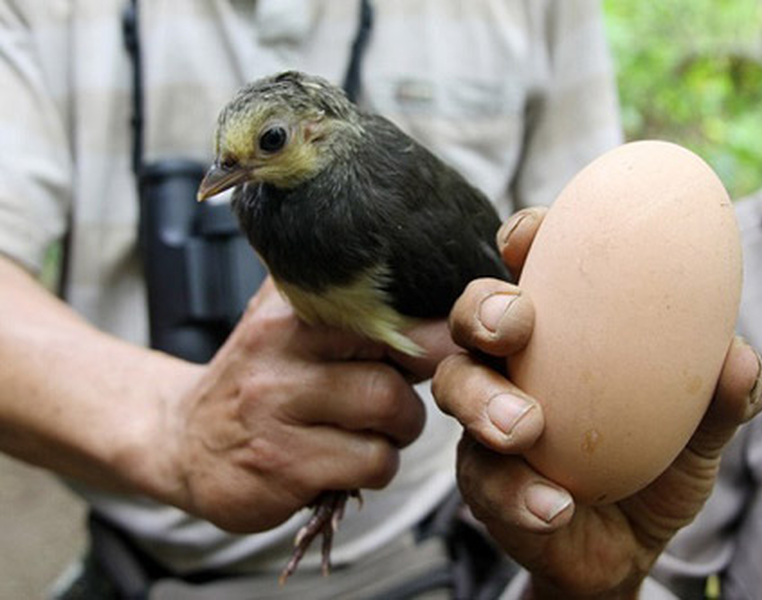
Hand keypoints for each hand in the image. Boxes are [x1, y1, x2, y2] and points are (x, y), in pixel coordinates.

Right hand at [153, 278, 429, 531]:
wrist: (184, 441)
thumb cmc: (260, 379)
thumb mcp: (287, 322)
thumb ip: (346, 301)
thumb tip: (431, 302)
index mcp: (289, 308)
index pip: (382, 306)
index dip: (426, 332)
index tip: (438, 347)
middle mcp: (279, 351)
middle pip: (395, 360)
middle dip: (414, 388)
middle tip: (394, 400)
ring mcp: (277, 410)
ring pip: (392, 411)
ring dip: (399, 430)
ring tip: (371, 431)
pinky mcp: (283, 465)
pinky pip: (374, 463)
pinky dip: (377, 467)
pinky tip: (348, 462)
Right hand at [432, 208, 761, 598]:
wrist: (634, 547)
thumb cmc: (660, 463)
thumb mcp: (701, 430)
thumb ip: (721, 397)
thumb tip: (740, 357)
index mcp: (561, 331)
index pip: (533, 266)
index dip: (523, 238)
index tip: (528, 237)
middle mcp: (514, 364)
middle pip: (471, 315)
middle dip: (481, 308)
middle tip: (514, 326)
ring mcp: (488, 419)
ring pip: (456, 387)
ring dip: (483, 401)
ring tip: (525, 427)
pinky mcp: (483, 480)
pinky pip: (482, 478)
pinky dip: (517, 491)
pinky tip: (555, 507)